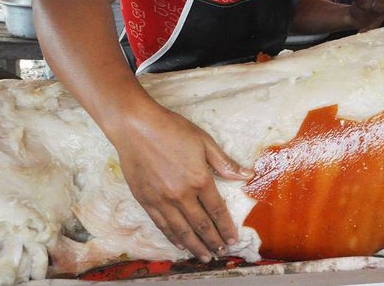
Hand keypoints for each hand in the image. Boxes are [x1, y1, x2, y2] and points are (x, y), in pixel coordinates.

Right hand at [111, 105, 251, 261]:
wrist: (136, 127)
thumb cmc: (172, 130)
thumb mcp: (205, 142)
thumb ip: (225, 163)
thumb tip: (248, 175)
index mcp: (199, 180)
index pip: (217, 210)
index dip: (226, 227)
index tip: (233, 239)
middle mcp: (181, 194)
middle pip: (200, 225)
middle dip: (213, 241)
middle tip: (222, 252)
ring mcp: (161, 200)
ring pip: (181, 230)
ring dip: (195, 246)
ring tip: (205, 256)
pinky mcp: (145, 200)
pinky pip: (161, 225)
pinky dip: (172, 237)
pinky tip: (180, 244)